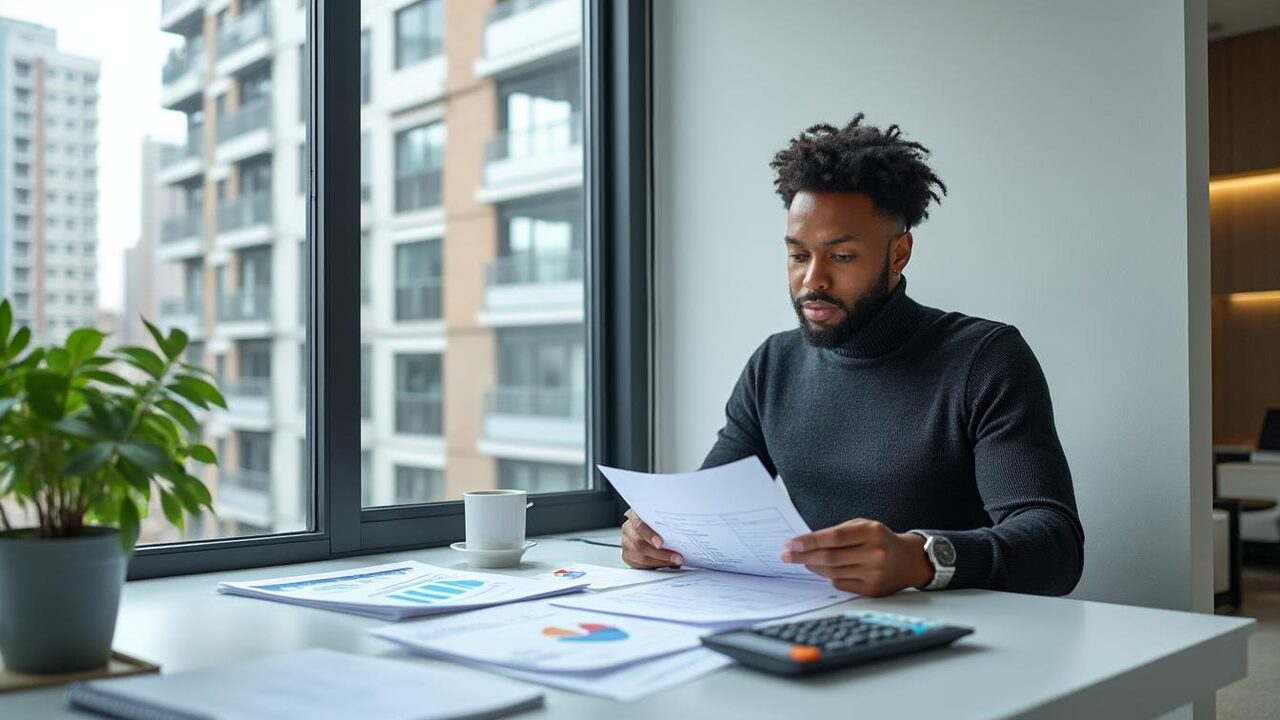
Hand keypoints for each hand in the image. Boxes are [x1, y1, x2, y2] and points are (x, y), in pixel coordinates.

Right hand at [621, 509, 683, 568]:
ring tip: (675, 562)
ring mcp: (626, 543)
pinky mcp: (628, 556)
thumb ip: (665, 524)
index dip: (649, 535)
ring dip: (661, 562)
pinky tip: (666, 564)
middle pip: (640, 544)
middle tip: (676, 557)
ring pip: (641, 557)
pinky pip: (640, 565)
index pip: (639, 524)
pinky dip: (655, 566)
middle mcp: (628, 529)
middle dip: (661, 554)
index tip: (660, 543)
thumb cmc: (654, 522)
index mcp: (635, 516)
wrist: (643, 525)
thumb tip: (681, 536)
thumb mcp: (659, 518)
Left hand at [780, 519, 933, 596]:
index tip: (791, 543)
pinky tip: (822, 570)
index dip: (810, 541)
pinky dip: (828, 577)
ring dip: (813, 566)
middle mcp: (875, 553)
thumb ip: (838, 532)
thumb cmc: (880, 540)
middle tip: (786, 555)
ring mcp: (875, 573)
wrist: (910, 560)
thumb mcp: (864, 526)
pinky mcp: (872, 590)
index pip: (835, 537)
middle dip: (804, 556)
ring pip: (833, 572)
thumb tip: (806, 544)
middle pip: (830, 557)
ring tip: (803, 560)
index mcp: (872, 532)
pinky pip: (841, 584)